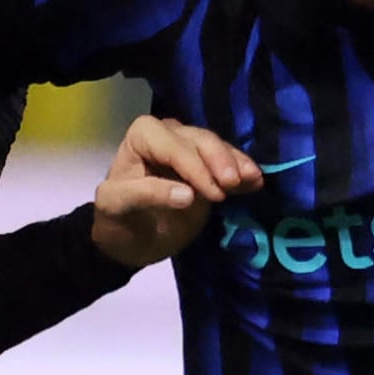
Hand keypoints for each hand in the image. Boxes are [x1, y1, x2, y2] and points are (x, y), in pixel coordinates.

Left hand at [90, 115, 263, 269]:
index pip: (173, 145)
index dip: (194, 166)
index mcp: (142, 136)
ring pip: (217, 148)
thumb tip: (188, 195)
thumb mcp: (118, 206)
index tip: (212, 193)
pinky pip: (228, 163)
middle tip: (234, 183)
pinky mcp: (208, 168)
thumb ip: (149, 195)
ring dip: (236, 163)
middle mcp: (168, 134)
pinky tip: (256, 182)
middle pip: (200, 140)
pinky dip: (243, 171)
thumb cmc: (117, 218)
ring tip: (253, 179)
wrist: (128, 240)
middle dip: (219, 160)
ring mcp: (191, 149)